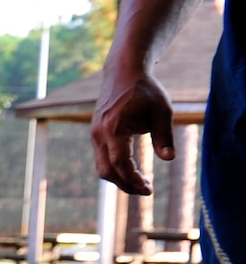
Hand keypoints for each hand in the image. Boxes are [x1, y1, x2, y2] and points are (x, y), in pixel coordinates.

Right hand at [92, 65, 176, 194]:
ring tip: (142, 182)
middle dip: (126, 184)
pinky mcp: (97, 136)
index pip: (119, 162)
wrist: (123, 73)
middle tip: (146, 190)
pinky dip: (116, 169)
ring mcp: (95, 136)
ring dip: (121, 179)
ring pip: (103, 167)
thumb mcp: (162, 111)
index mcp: (114, 128)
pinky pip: (103, 159)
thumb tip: (170, 159)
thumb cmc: (145, 90)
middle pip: (106, 171)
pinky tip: (133, 170)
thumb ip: (164, 136)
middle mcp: (99, 135)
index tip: (148, 189)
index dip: (132, 179)